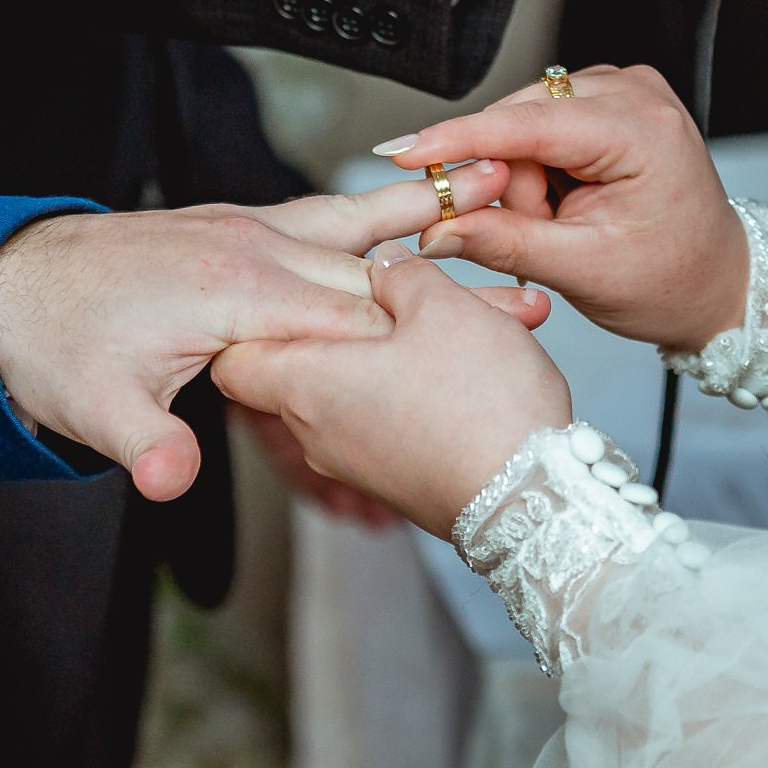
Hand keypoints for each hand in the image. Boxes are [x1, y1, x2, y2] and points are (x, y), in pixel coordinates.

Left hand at [0, 162, 531, 501]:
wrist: (9, 287)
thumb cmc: (53, 344)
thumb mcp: (93, 407)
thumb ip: (144, 444)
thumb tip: (169, 483)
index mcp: (233, 288)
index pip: (348, 315)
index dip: (420, 335)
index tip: (493, 341)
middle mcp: (249, 246)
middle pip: (368, 268)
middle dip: (448, 282)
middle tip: (529, 292)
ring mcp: (245, 230)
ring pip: (352, 224)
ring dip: (422, 217)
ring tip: (497, 193)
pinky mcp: (238, 228)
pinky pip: (323, 219)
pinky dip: (375, 215)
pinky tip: (414, 212)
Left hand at [214, 253, 571, 539]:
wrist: (534, 505)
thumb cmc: (482, 405)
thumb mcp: (443, 308)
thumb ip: (401, 275)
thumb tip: (382, 263)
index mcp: (306, 381)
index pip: (233, 357)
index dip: (255, 317)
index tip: (295, 288)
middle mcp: (314, 429)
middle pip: (293, 367)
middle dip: (336, 323)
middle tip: (388, 290)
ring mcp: (350, 461)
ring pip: (344, 391)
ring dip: (382, 354)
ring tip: (444, 324)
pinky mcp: (390, 478)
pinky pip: (377, 420)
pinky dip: (403, 388)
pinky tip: (454, 369)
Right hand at [375, 65, 745, 356]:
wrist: (716, 281)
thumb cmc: (670, 280)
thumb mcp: (584, 271)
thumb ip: (507, 245)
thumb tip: (440, 227)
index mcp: (642, 131)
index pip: (528, 124)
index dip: (458, 139)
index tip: (403, 151)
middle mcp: (635, 93)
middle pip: (519, 122)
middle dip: (509, 184)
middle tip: (540, 234)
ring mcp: (624, 91)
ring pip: (523, 125)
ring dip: (524, 181)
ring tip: (565, 223)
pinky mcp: (610, 100)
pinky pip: (539, 127)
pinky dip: (538, 170)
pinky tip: (567, 202)